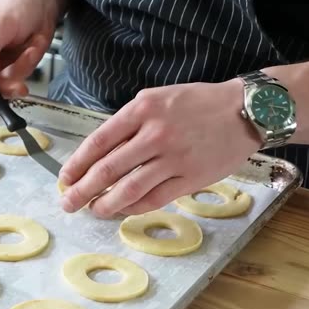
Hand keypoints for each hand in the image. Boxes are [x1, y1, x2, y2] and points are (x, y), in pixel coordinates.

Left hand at [59, 80, 263, 217]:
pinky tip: (121, 210)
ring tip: (93, 210)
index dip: (77, 164)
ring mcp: (174, 158)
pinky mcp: (191, 178)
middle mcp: (155, 133)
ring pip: (129, 189)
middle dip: (82, 190)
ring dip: (105, 204)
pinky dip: (133, 208)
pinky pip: (154, 199)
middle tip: (67, 202)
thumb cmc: (197, 103)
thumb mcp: (157, 99)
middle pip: (108, 169)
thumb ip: (129, 123)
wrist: (244, 111)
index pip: (98, 142)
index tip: (65, 178)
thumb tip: (99, 154)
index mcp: (142, 109)